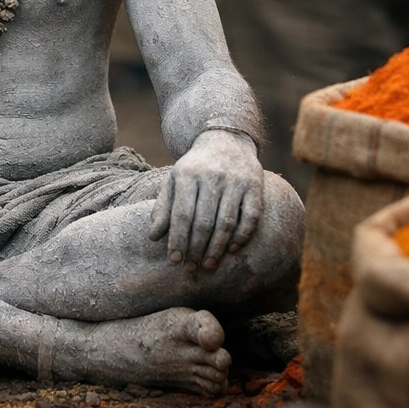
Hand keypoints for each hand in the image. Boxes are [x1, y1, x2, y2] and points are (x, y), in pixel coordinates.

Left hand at [149, 130, 263, 271]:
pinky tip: (232, 250)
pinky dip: (242, 236)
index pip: (182, 214)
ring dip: (217, 247)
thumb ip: (164, 208)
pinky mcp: (255, 185)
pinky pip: (251, 216)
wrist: (225, 140)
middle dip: (196, 248)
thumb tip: (153, 237)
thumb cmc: (195, 167)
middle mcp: (212, 176)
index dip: (178, 239)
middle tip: (191, 267)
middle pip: (204, 221)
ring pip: (227, 221)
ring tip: (208, 264)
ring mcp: (236, 181)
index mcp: (188, 173)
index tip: (174, 260)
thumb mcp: (174, 180)